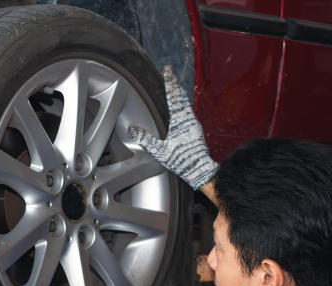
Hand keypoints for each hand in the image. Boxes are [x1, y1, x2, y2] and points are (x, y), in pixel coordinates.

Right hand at [127, 65, 216, 189]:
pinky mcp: (196, 130)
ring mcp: (194, 124)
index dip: (169, 81)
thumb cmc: (181, 160)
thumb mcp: (159, 150)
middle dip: (175, 85)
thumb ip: (146, 139)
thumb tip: (132, 130)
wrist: (199, 169)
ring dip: (180, 95)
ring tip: (175, 89)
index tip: (167, 70)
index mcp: (179, 120)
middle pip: (181, 96)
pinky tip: (180, 110)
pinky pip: (188, 113)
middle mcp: (188, 118)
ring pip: (186, 104)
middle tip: (171, 76)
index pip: (173, 95)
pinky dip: (183, 106)